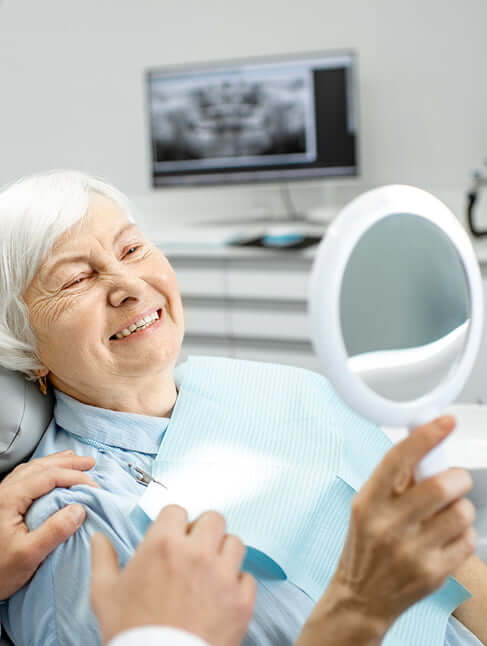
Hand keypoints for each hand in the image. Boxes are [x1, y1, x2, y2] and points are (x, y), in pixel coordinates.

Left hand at [0, 450, 96, 599]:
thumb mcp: (28, 555)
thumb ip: (54, 531)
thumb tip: (79, 509)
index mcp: (9, 499)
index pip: (48, 476)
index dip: (73, 476)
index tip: (93, 485)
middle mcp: (3, 492)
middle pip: (40, 466)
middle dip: (67, 462)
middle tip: (89, 463)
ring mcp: (1, 496)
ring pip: (31, 469)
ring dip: (55, 463)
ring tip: (74, 462)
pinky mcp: (2, 504)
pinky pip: (26, 477)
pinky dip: (44, 471)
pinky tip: (50, 474)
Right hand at [91, 505, 256, 645]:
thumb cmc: (130, 632)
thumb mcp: (105, 594)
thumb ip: (103, 559)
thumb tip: (98, 537)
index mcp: (163, 544)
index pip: (177, 510)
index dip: (173, 524)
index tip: (172, 538)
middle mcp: (197, 552)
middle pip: (213, 519)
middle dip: (204, 531)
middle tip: (195, 550)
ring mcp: (223, 575)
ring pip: (235, 543)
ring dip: (223, 553)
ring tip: (211, 571)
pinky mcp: (241, 600)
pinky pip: (247, 577)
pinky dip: (237, 585)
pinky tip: (222, 596)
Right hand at [315, 416, 474, 636]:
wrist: (360, 597)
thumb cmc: (365, 545)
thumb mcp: (366, 506)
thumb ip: (393, 480)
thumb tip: (424, 445)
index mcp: (369, 501)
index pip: (399, 458)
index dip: (426, 436)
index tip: (445, 421)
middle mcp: (388, 525)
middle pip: (441, 486)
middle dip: (458, 477)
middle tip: (456, 480)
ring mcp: (412, 551)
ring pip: (461, 512)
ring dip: (463, 507)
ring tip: (449, 513)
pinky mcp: (433, 573)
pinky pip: (467, 540)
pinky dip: (464, 533)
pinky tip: (446, 538)